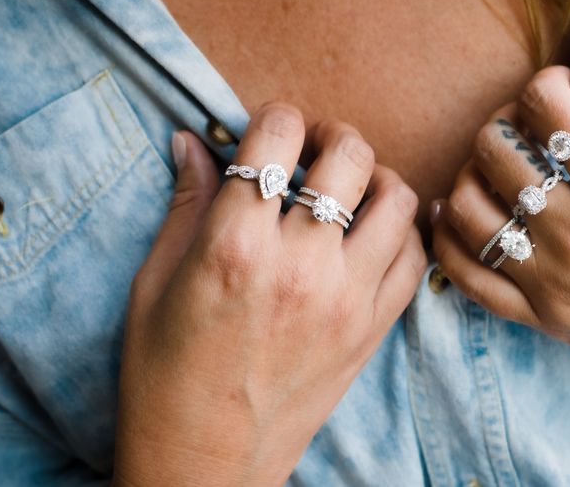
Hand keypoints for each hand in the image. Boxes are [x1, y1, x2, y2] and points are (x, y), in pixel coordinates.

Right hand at [112, 104, 424, 486]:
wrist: (205, 463)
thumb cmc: (164, 375)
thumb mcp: (154, 283)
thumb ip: (186, 204)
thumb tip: (193, 141)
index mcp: (235, 244)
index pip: (277, 136)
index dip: (274, 117)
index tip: (269, 129)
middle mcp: (300, 263)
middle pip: (350, 155)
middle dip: (332, 135)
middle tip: (316, 150)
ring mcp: (346, 298)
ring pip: (397, 200)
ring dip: (377, 178)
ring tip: (354, 187)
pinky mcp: (371, 330)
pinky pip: (415, 259)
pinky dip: (406, 231)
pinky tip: (381, 229)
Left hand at [432, 39, 569, 410]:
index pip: (546, 108)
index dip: (546, 80)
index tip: (561, 84)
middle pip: (495, 150)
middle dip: (504, 118)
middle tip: (527, 121)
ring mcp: (553, 279)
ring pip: (469, 208)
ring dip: (471, 172)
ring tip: (498, 165)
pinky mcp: (544, 317)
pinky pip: (469, 278)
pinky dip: (449, 241)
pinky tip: (455, 214)